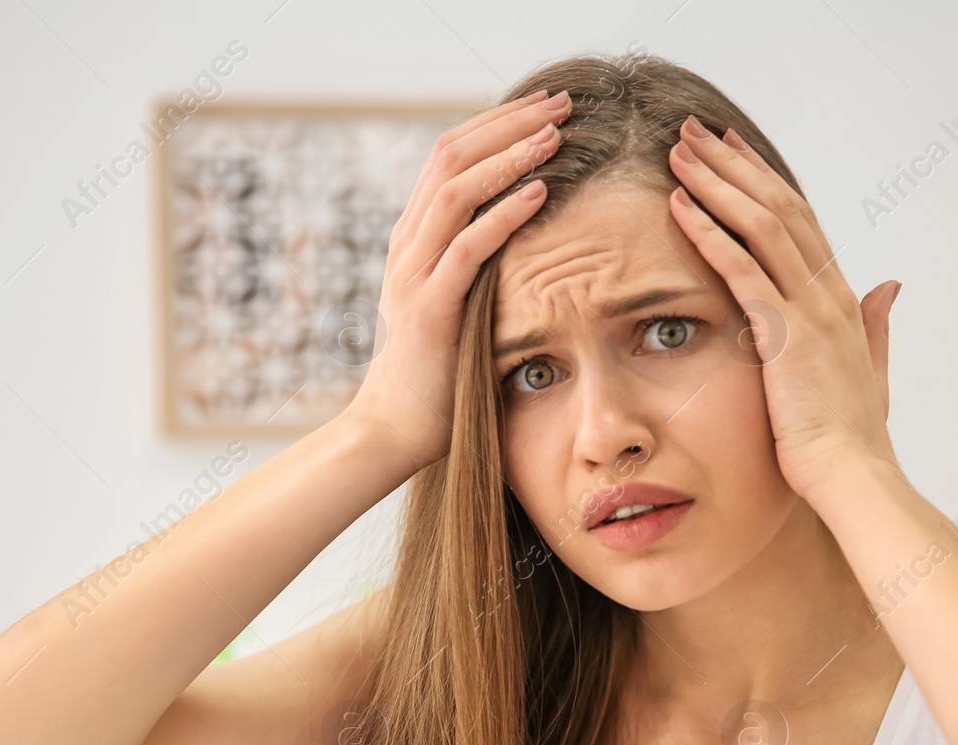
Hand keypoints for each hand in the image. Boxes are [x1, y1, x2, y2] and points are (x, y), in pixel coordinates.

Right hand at [342, 88, 572, 471]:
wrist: (395, 430)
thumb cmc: (438, 374)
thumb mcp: (460, 305)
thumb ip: (479, 267)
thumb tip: (530, 238)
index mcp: (414, 238)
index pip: (450, 156)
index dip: (498, 124)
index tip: (547, 107)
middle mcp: (408, 244)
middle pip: (452, 154)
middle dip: (510, 122)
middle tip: (562, 101)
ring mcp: (413, 273)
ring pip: (457, 188)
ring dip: (511, 155)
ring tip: (558, 133)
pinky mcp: (429, 308)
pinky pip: (469, 246)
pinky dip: (506, 213)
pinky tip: (542, 192)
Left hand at [664, 115, 902, 496]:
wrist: (853, 476)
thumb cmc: (852, 439)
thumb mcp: (870, 372)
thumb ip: (876, 326)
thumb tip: (889, 286)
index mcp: (841, 301)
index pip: (801, 222)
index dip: (764, 182)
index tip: (732, 152)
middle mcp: (828, 294)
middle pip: (779, 207)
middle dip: (734, 165)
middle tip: (695, 132)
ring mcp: (808, 310)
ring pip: (761, 225)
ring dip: (717, 184)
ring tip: (678, 153)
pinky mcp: (785, 334)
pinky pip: (741, 269)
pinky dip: (709, 233)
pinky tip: (678, 207)